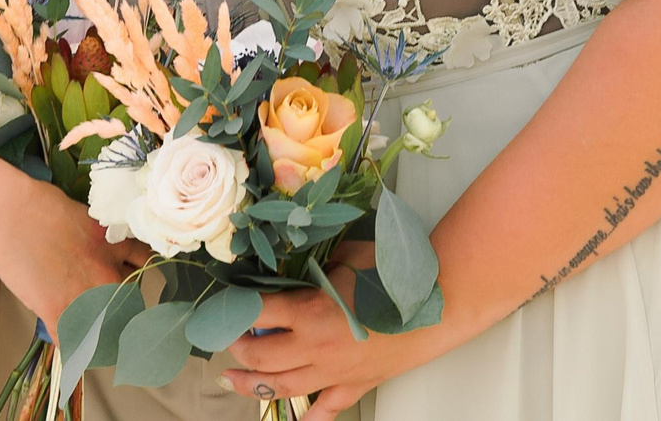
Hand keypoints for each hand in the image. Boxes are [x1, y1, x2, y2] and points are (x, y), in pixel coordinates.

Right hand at [0, 181, 147, 334]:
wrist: (8, 213)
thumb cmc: (39, 205)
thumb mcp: (83, 216)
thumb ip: (97, 239)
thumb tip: (95, 252)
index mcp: (113, 244)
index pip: (144, 264)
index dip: (136, 272)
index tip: (129, 278)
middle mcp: (105, 273)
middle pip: (129, 299)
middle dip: (118, 300)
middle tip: (102, 302)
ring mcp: (84, 295)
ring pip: (106, 327)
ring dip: (99, 328)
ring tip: (89, 328)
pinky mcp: (57, 312)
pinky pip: (74, 343)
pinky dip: (72, 347)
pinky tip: (69, 343)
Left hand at [222, 267, 447, 418]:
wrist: (437, 304)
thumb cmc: (394, 275)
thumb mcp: (344, 256)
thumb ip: (314, 265)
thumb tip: (293, 265)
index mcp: (309, 311)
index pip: (256, 312)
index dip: (234, 309)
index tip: (222, 304)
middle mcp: (315, 347)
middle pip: (260, 355)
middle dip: (236, 348)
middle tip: (226, 340)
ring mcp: (334, 372)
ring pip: (281, 387)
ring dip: (251, 384)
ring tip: (231, 380)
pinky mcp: (354, 386)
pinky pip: (325, 409)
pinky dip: (307, 417)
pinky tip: (291, 418)